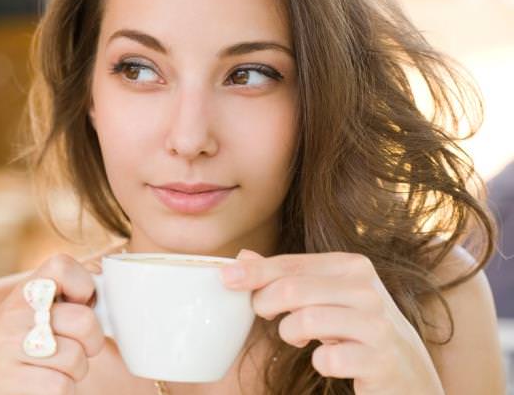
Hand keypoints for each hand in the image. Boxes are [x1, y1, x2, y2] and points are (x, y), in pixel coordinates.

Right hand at [0, 254, 105, 394]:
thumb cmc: (10, 351)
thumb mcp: (28, 314)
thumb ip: (62, 299)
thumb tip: (111, 284)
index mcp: (24, 292)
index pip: (63, 265)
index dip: (85, 285)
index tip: (82, 305)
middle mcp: (14, 314)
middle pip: (84, 321)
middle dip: (91, 342)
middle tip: (79, 349)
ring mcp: (10, 346)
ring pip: (77, 359)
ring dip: (74, 373)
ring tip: (52, 371)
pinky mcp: (12, 379)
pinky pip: (63, 386)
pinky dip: (63, 392)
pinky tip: (42, 387)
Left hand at [220, 250, 444, 394]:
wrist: (409, 375)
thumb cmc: (355, 331)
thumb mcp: (324, 298)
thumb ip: (286, 277)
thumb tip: (242, 257)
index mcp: (352, 266)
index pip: (290, 264)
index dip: (254, 272)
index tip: (225, 278)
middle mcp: (367, 290)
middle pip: (292, 290)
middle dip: (266, 304)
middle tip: (265, 316)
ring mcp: (377, 325)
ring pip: (306, 320)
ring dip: (290, 333)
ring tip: (299, 337)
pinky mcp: (381, 360)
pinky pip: (328, 359)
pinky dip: (319, 362)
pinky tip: (329, 360)